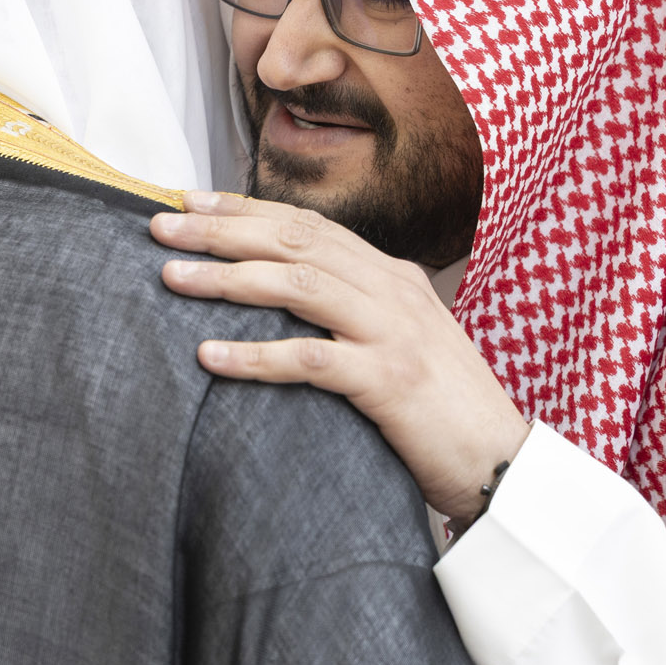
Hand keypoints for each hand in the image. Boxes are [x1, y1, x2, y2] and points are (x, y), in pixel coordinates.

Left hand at [152, 191, 527, 519]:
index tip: (191, 200)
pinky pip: (311, 359)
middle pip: (295, 242)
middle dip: (223, 229)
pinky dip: (255, 355)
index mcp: (394, 278)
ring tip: (172, 277)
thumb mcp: (401, 345)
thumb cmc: (444, 413)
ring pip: (298, 287)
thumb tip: (282, 304)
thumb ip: (355, 316)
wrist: (504, 464)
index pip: (309, 226)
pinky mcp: (390, 382)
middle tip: (161, 224)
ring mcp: (394, 333)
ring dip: (228, 278)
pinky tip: (209, 355)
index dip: (247, 209)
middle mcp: (394, 292)